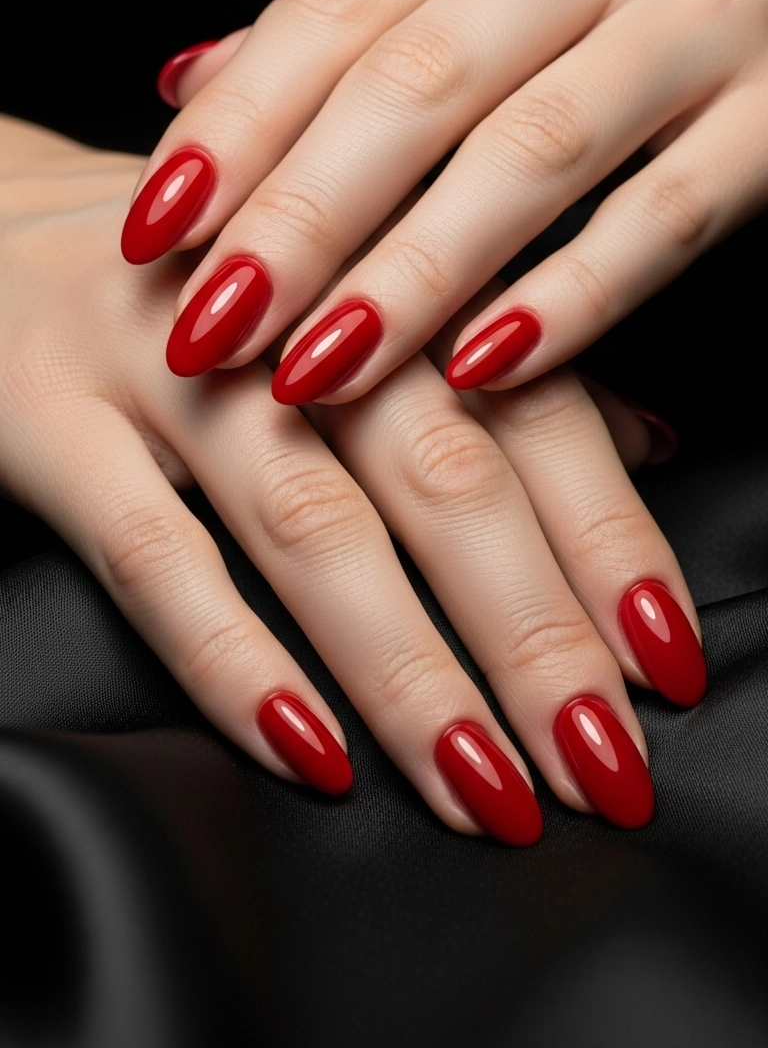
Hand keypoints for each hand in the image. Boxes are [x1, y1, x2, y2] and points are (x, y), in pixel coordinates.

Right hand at [1, 116, 703, 839]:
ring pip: (309, 519)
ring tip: (482, 786)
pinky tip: (306, 753)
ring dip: (407, 667)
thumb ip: (496, 362)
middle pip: (439, 467)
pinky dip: (233, 660)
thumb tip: (647, 443)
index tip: (663, 657)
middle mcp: (285, 305)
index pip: (529, 401)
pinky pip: (149, 554)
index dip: (608, 535)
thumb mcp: (354, 290)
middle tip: (598, 758)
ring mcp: (160, 360)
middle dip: (531, 627)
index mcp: (379, 261)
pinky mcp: (49, 419)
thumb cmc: (208, 279)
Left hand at [121, 0, 767, 399]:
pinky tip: (480, 371)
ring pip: (530, 150)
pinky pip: (660, 218)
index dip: (239, 120)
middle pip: (419, 78)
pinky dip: (566, 300)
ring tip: (317, 368)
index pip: (339, 2)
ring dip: (409, 274)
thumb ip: (355, 41)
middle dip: (300, 214)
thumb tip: (186, 87)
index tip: (157, 227)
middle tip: (216, 322)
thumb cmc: (627, 27)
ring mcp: (712, 11)